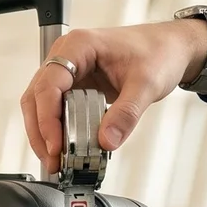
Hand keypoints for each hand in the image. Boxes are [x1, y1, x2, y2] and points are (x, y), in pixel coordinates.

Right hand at [19, 19, 206, 176]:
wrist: (170, 48)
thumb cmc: (159, 52)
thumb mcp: (147, 83)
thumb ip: (126, 113)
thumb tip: (106, 142)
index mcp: (79, 46)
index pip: (48, 84)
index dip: (47, 119)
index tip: (56, 145)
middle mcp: (66, 56)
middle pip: (36, 98)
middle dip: (41, 133)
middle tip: (53, 160)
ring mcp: (67, 72)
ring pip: (39, 106)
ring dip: (44, 135)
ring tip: (56, 161)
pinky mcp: (73, 86)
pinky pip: (54, 110)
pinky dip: (56, 131)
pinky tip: (65, 149)